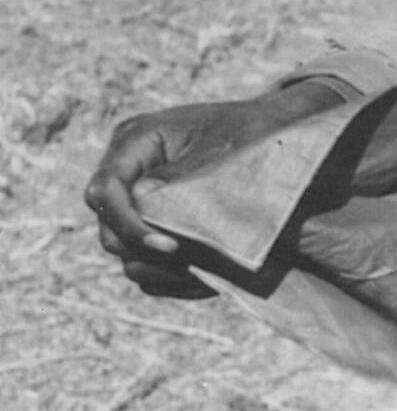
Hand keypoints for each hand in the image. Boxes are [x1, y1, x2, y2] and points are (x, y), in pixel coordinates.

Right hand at [86, 85, 343, 297]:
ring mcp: (139, 203)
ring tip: (201, 271)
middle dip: (144, 250)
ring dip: (158, 268)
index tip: (170, 247)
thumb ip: (183, 173)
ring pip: (126, 252)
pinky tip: (208, 278)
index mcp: (135, 142)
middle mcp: (129, 173)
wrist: (278, 134)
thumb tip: (142, 198)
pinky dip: (172, 277)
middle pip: (109, 228)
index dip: (129, 224)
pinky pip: (150, 266)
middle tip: (189, 261)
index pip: (105, 191)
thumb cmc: (253, 132)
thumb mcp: (224, 146)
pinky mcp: (157, 228)